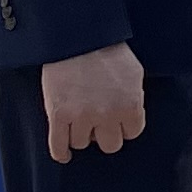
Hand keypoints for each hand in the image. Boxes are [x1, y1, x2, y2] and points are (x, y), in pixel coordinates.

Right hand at [41, 43, 148, 159]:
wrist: (78, 38)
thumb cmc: (108, 51)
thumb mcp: (133, 73)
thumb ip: (134, 98)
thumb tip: (132, 115)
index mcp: (130, 105)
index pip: (132, 133)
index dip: (124, 126)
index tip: (118, 120)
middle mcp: (108, 115)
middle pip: (110, 144)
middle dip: (105, 134)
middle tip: (98, 122)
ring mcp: (81, 116)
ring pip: (82, 144)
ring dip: (82, 135)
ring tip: (80, 123)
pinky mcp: (58, 116)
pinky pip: (58, 146)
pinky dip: (61, 153)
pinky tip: (64, 154)